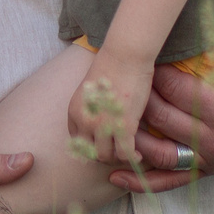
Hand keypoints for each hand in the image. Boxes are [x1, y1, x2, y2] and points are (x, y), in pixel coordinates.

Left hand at [68, 46, 153, 170]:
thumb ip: (90, 109)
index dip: (92, 146)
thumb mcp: (91, 91)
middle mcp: (85, 121)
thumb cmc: (111, 67)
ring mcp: (103, 126)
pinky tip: (139, 154)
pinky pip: (125, 154)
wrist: (124, 56)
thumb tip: (98, 124)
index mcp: (74, 111)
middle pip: (90, 152)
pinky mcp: (123, 127)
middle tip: (117, 150)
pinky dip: (132, 157)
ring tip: (127, 152)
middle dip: (104, 154)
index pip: (77, 141)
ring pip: (106, 156)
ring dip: (117, 157)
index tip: (104, 145)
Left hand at [100, 34, 213, 194]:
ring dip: (131, 137)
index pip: (176, 91)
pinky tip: (115, 174)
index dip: (155, 72)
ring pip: (159, 153)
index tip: (145, 57)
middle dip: (137, 98)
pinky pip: (171, 181)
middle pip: (162, 119)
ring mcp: (211, 161)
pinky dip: (142, 181)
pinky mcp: (207, 171)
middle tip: (122, 80)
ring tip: (110, 118)